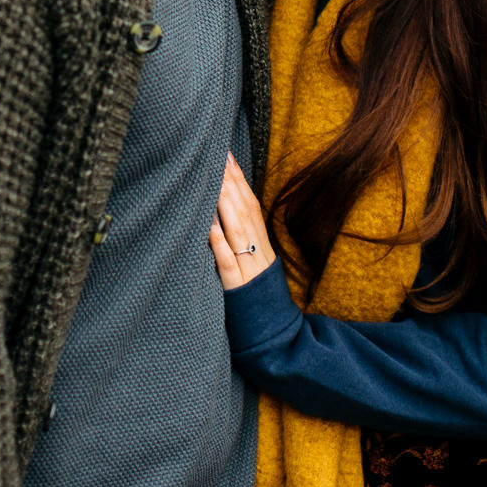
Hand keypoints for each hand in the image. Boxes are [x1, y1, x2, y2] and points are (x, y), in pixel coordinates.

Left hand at [209, 153, 275, 289]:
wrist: (277, 333)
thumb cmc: (259, 293)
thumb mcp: (256, 260)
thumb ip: (243, 235)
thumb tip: (225, 210)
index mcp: (261, 241)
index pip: (249, 202)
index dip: (238, 176)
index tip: (225, 152)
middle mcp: (257, 249)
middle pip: (243, 209)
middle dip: (230, 180)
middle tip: (216, 153)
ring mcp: (249, 267)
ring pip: (237, 230)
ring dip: (225, 203)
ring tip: (212, 178)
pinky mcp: (238, 287)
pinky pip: (228, 263)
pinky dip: (219, 244)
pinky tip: (209, 226)